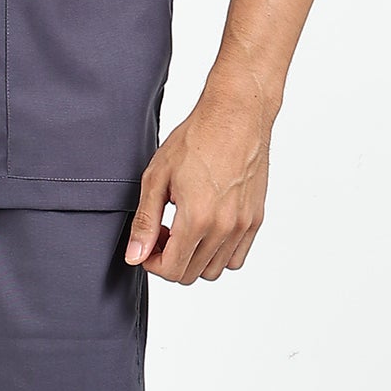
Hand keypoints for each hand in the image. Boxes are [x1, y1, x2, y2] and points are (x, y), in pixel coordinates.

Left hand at [125, 79, 273, 283]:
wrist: (235, 117)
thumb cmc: (196, 139)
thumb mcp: (156, 178)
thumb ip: (145, 222)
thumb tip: (135, 256)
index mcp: (197, 218)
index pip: (172, 270)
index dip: (152, 263)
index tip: (148, 244)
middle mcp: (224, 227)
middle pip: (192, 274)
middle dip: (170, 260)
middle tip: (163, 233)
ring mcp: (243, 225)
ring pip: (215, 270)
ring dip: (194, 259)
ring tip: (185, 230)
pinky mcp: (255, 219)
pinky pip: (236, 257)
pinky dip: (218, 253)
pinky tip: (206, 228)